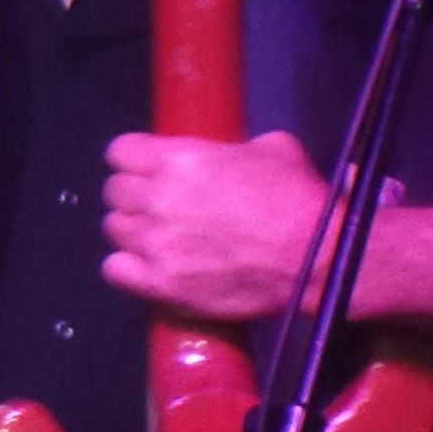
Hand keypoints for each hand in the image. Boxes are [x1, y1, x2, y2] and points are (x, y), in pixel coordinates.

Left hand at [105, 128, 338, 321]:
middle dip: (135, 196)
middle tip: (162, 207)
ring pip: (113, 228)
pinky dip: (127, 268)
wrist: (319, 257)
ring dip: (133, 231)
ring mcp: (156, 243)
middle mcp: (158, 198)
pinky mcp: (162, 284)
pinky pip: (114, 270)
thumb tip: (222, 155)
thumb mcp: (271, 148)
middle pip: (114, 191)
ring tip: (161, 239)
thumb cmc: (299, 198)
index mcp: (177, 160)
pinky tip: (150, 266)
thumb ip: (230, 147)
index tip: (149, 170)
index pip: (119, 151)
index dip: (133, 160)